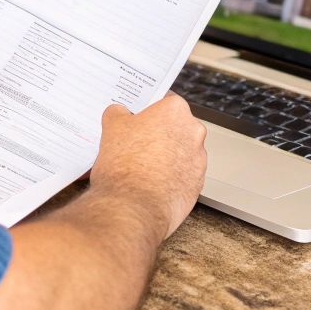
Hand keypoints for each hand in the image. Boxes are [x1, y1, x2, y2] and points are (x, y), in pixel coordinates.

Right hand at [88, 94, 208, 238]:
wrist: (133, 209)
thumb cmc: (125, 167)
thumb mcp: (112, 127)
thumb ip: (118, 113)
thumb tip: (119, 112)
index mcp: (175, 111)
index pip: (164, 100)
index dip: (148, 108)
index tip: (138, 115)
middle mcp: (193, 132)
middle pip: (174, 126)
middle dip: (157, 133)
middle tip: (135, 142)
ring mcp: (198, 160)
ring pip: (179, 151)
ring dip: (164, 156)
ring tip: (139, 167)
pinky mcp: (197, 184)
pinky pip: (182, 174)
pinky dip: (169, 177)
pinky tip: (149, 183)